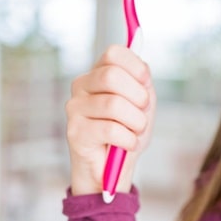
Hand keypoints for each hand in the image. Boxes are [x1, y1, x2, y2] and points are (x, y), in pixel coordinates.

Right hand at [65, 45, 155, 195]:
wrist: (112, 167)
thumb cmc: (127, 130)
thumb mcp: (142, 102)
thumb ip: (142, 82)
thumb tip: (143, 69)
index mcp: (98, 72)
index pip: (113, 53)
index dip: (135, 67)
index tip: (145, 82)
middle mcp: (82, 86)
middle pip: (111, 76)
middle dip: (138, 96)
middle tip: (142, 112)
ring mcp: (75, 107)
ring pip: (113, 104)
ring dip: (136, 122)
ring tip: (136, 131)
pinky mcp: (75, 131)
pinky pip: (110, 130)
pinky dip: (128, 139)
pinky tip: (128, 144)